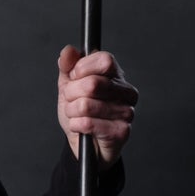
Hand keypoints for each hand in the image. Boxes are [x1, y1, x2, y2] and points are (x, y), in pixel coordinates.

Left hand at [56, 47, 135, 167]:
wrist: (83, 144)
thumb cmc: (80, 113)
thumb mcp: (69, 87)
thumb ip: (68, 67)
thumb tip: (68, 51)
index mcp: (116, 75)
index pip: (104, 60)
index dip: (82, 69)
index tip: (74, 78)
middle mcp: (126, 91)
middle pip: (93, 83)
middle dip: (71, 94)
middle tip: (71, 101)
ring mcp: (127, 112)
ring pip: (86, 105)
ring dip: (72, 112)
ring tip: (76, 115)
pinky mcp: (122, 131)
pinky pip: (88, 124)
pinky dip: (76, 125)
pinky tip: (80, 127)